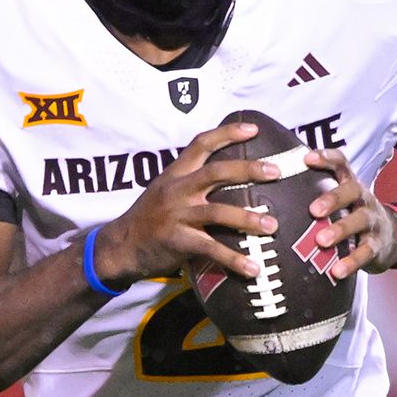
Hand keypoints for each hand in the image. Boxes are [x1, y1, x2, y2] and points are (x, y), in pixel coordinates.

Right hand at [96, 122, 278, 283]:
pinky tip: (255, 269)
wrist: (120, 247)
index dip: (227, 133)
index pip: (201, 144)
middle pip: (215, 173)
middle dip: (247, 170)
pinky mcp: (179, 242)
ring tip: (273, 226)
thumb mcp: (165, 189)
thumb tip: (234, 172)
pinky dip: (235, 260)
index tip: (254, 128)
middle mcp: (177, 190)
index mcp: (175, 174)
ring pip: (218, 212)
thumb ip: (192, 180)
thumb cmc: (150, 217)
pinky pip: (212, 249)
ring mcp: (177, 216)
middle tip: (276, 171)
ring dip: (248, 219)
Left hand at [303, 148, 396, 277]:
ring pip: (360, 221)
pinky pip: (366, 252)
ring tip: (321, 241)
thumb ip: (317, 191)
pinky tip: (337, 271)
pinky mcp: (377, 245)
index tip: (308, 159)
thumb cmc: (353, 214)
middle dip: (333, 199)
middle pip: (352, 191)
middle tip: (313, 210)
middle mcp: (363, 198)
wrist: (393, 237)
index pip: (341, 164)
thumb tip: (271, 182)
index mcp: (350, 184)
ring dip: (340, 230)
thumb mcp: (342, 199)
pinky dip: (352, 262)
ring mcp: (372, 221)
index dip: (327, 158)